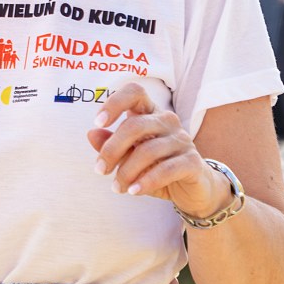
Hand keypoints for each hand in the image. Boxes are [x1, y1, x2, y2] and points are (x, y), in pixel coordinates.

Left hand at [86, 83, 230, 219]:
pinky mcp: (192, 162)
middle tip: (100, 170)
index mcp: (150, 113)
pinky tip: (133, 192)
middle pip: (135, 126)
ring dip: (126, 171)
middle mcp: (168, 121)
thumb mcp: (129, 157)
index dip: (114, 103)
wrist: (192, 189)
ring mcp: (182, 140)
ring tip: (116, 187)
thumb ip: (111, 144)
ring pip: (148, 150)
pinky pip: (166, 169)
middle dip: (112, 150)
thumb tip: (91, 133)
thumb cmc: (155, 167)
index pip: (134, 92)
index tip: (97, 122)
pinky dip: (146, 181)